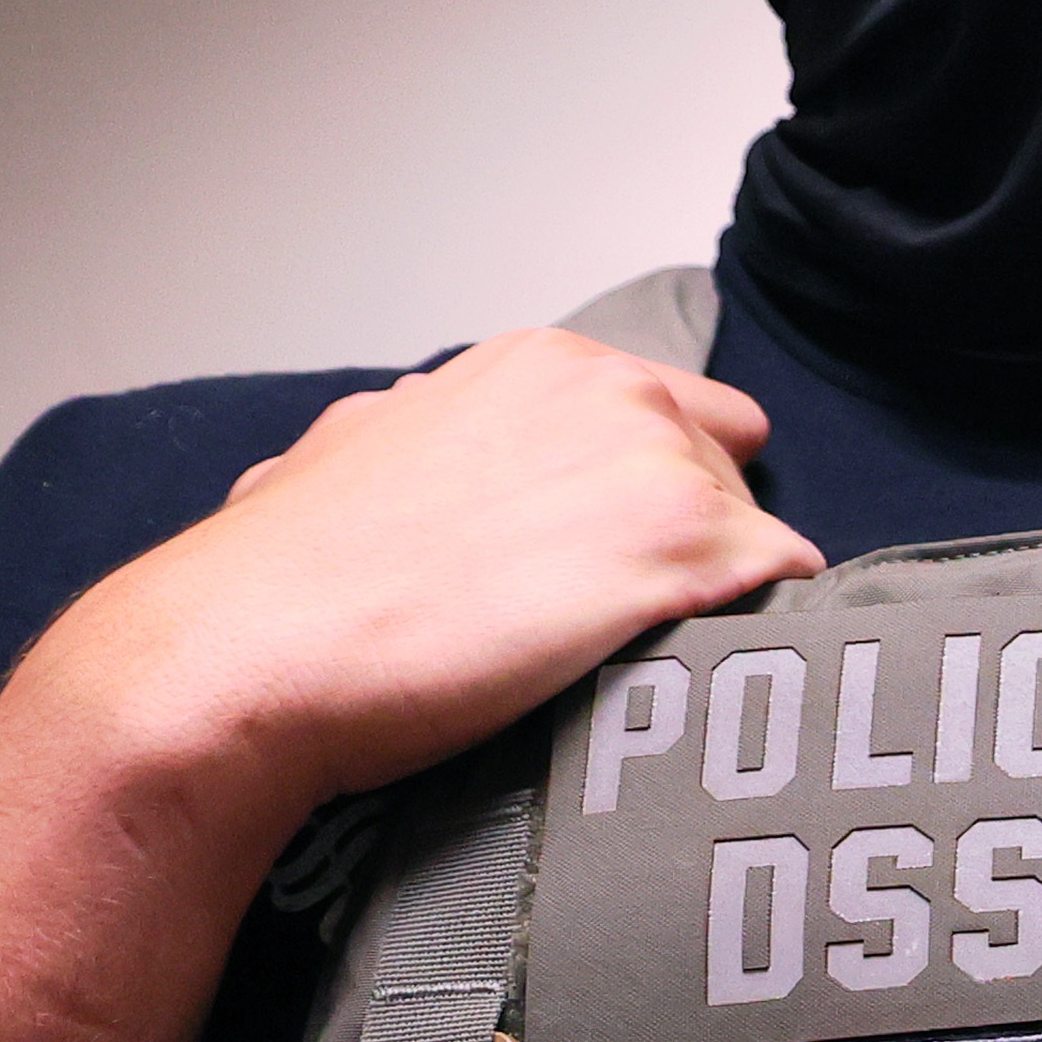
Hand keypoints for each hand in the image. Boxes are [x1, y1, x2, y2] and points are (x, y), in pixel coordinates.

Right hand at [27, 329, 817, 825]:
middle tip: (638, 621)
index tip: (621, 554)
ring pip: (758, 531)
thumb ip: (436, 439)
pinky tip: (718, 676)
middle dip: (696, 540)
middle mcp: (610, 392)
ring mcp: (656, 466)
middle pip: (726, 467)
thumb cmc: (287, 579)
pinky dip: (771, 630)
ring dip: (726, 596)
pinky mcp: (684, 551)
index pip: (666, 411)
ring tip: (657, 663)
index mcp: (536, 365)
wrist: (253, 654)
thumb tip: (434, 456)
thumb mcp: (362, 453)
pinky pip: (788, 583)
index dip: (651, 490)